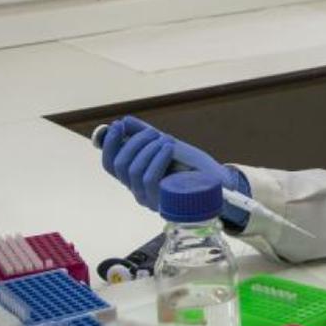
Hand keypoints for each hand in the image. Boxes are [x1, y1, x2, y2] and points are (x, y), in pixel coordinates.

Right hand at [100, 116, 249, 225]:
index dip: (109, 144)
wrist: (216, 181)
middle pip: (120, 166)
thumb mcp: (166, 145)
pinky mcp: (162, 203)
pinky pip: (150, 179)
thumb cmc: (190, 165)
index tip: (117, 125)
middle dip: (133, 143)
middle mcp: (137, 190)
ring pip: (134, 171)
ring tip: (166, 140)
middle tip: (153, 133)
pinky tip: (168, 147)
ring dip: (147, 149)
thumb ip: (145, 134)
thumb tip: (124, 122)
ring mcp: (149, 198)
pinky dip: (157, 158)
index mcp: (135, 177)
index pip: (110, 165)